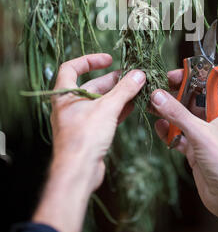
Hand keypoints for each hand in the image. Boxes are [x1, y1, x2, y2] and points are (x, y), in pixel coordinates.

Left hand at [33, 53, 145, 231]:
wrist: (78, 172)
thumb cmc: (85, 136)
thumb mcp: (107, 108)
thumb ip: (124, 90)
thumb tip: (139, 74)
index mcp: (64, 95)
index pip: (71, 67)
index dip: (89, 60)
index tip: (108, 59)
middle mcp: (69, 106)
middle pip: (91, 85)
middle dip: (112, 80)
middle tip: (132, 76)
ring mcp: (79, 120)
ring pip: (100, 102)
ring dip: (118, 95)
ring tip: (136, 89)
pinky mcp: (88, 134)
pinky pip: (104, 116)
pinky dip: (117, 109)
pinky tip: (133, 106)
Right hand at [151, 69, 217, 231]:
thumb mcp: (201, 134)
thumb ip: (178, 114)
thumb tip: (158, 95)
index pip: (207, 85)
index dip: (190, 78)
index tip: (170, 75)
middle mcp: (217, 121)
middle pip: (192, 101)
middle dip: (174, 96)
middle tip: (155, 91)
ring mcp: (206, 137)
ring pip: (184, 119)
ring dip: (168, 114)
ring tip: (150, 107)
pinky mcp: (196, 151)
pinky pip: (180, 136)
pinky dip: (169, 132)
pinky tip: (159, 128)